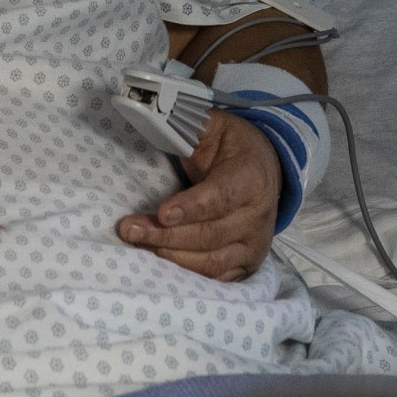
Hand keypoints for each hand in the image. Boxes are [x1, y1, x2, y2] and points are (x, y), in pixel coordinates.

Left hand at [118, 110, 281, 280]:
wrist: (266, 169)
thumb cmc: (230, 147)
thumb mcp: (213, 126)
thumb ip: (186, 126)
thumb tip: (151, 119)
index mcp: (251, 178)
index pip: (220, 197)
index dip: (191, 207)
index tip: (161, 212)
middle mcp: (258, 216)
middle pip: (209, 235)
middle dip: (166, 235)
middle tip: (129, 230)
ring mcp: (254, 244)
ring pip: (211, 262)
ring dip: (171, 257)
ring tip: (138, 245)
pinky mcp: (248, 264)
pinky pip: (217, 278)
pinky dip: (188, 276)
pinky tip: (159, 265)